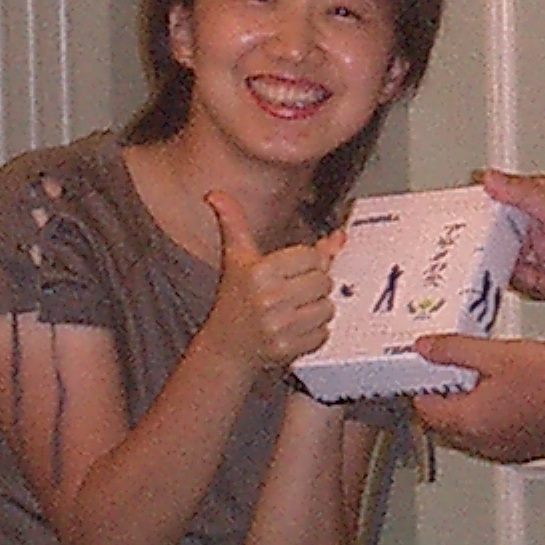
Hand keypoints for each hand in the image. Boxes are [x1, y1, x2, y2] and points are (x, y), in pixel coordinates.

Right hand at [195, 191, 346, 369]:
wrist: (225, 348)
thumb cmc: (234, 301)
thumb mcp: (235, 258)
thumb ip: (234, 223)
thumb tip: (216, 195)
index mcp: (258, 272)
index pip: (311, 256)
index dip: (308, 261)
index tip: (294, 269)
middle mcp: (269, 299)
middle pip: (323, 281)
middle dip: (314, 285)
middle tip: (295, 290)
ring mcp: (279, 326)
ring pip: (327, 307)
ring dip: (317, 309)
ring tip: (295, 309)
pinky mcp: (288, 349)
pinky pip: (324, 333)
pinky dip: (316, 332)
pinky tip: (296, 328)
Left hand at [410, 335, 544, 462]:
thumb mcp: (497, 353)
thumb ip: (455, 350)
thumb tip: (425, 348)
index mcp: (468, 422)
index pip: (423, 408)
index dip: (420, 384)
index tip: (426, 365)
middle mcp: (481, 444)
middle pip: (442, 424)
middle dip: (442, 396)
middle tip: (452, 368)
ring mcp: (502, 451)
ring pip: (466, 431)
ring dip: (465, 408)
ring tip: (481, 376)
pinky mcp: (520, 451)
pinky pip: (490, 436)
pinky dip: (487, 418)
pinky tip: (505, 393)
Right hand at [480, 169, 544, 306]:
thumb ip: (519, 192)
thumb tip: (490, 177)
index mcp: (536, 198)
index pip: (496, 202)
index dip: (483, 217)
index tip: (474, 232)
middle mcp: (534, 222)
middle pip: (497, 240)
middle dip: (506, 257)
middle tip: (519, 261)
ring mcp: (539, 249)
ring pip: (510, 265)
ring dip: (529, 275)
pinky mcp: (544, 273)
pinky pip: (525, 283)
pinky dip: (540, 287)